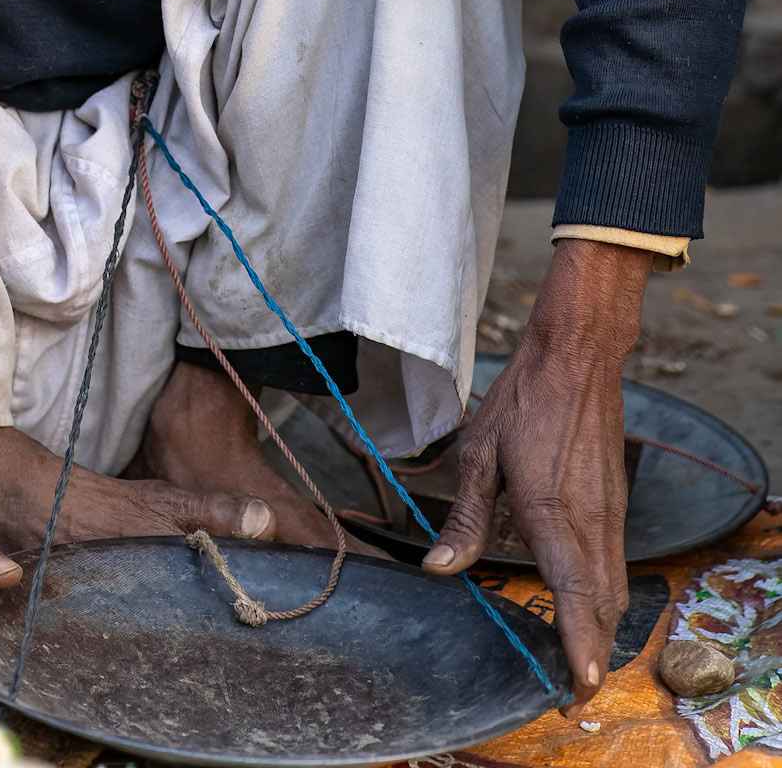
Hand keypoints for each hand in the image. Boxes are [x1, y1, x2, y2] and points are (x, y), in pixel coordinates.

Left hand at [421, 238, 651, 711]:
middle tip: (572, 696)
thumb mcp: (479, 454)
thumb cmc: (524, 401)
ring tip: (580, 666)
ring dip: (601, 630)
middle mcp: (589, 519)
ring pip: (613, 588)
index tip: (578, 685)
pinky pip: (615, 565)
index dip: (577, 642)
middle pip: (600, 604)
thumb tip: (439, 570)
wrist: (577, 357)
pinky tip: (588, 609)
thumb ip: (464, 519)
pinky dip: (606, 598)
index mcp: (551, 510)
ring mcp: (609, 514)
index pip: (572, 591)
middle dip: (591, 654)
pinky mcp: (614, 505)